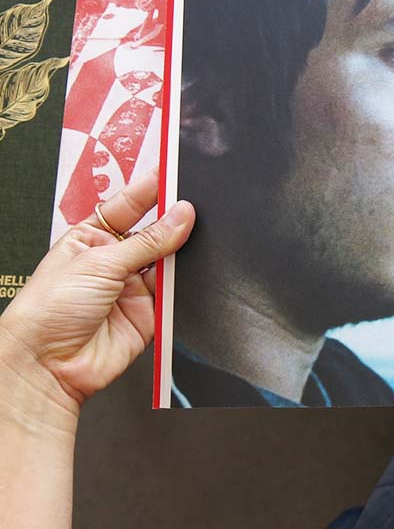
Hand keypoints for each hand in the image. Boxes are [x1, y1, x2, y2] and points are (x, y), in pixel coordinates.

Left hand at [0, 170, 194, 416]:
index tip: (175, 172)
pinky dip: (187, 282)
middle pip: (153, 231)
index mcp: (92, 239)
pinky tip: (196, 268)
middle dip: (173, 218)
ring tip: (200, 232)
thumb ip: (148, 241)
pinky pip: (177, 292)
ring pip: (169, 260)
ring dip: (182, 250)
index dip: (151, 189)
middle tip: (197, 201)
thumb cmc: (49, 310)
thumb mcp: (99, 262)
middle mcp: (115, 260)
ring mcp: (133, 287)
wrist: (48, 366)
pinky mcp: (151, 313)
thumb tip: (183, 215)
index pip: (128, 206)